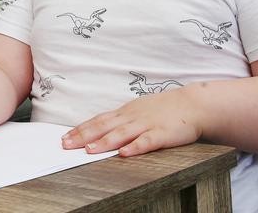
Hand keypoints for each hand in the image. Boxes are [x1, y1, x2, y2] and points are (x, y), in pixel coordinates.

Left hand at [61, 87, 203, 156]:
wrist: (193, 104)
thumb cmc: (163, 109)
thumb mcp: (138, 111)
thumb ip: (121, 120)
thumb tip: (100, 128)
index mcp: (125, 112)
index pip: (98, 120)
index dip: (80, 129)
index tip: (64, 137)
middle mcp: (132, 117)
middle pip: (104, 126)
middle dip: (83, 136)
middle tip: (66, 145)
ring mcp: (146, 124)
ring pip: (121, 134)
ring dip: (104, 142)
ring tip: (89, 150)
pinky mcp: (163, 133)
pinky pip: (147, 141)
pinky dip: (135, 147)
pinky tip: (124, 153)